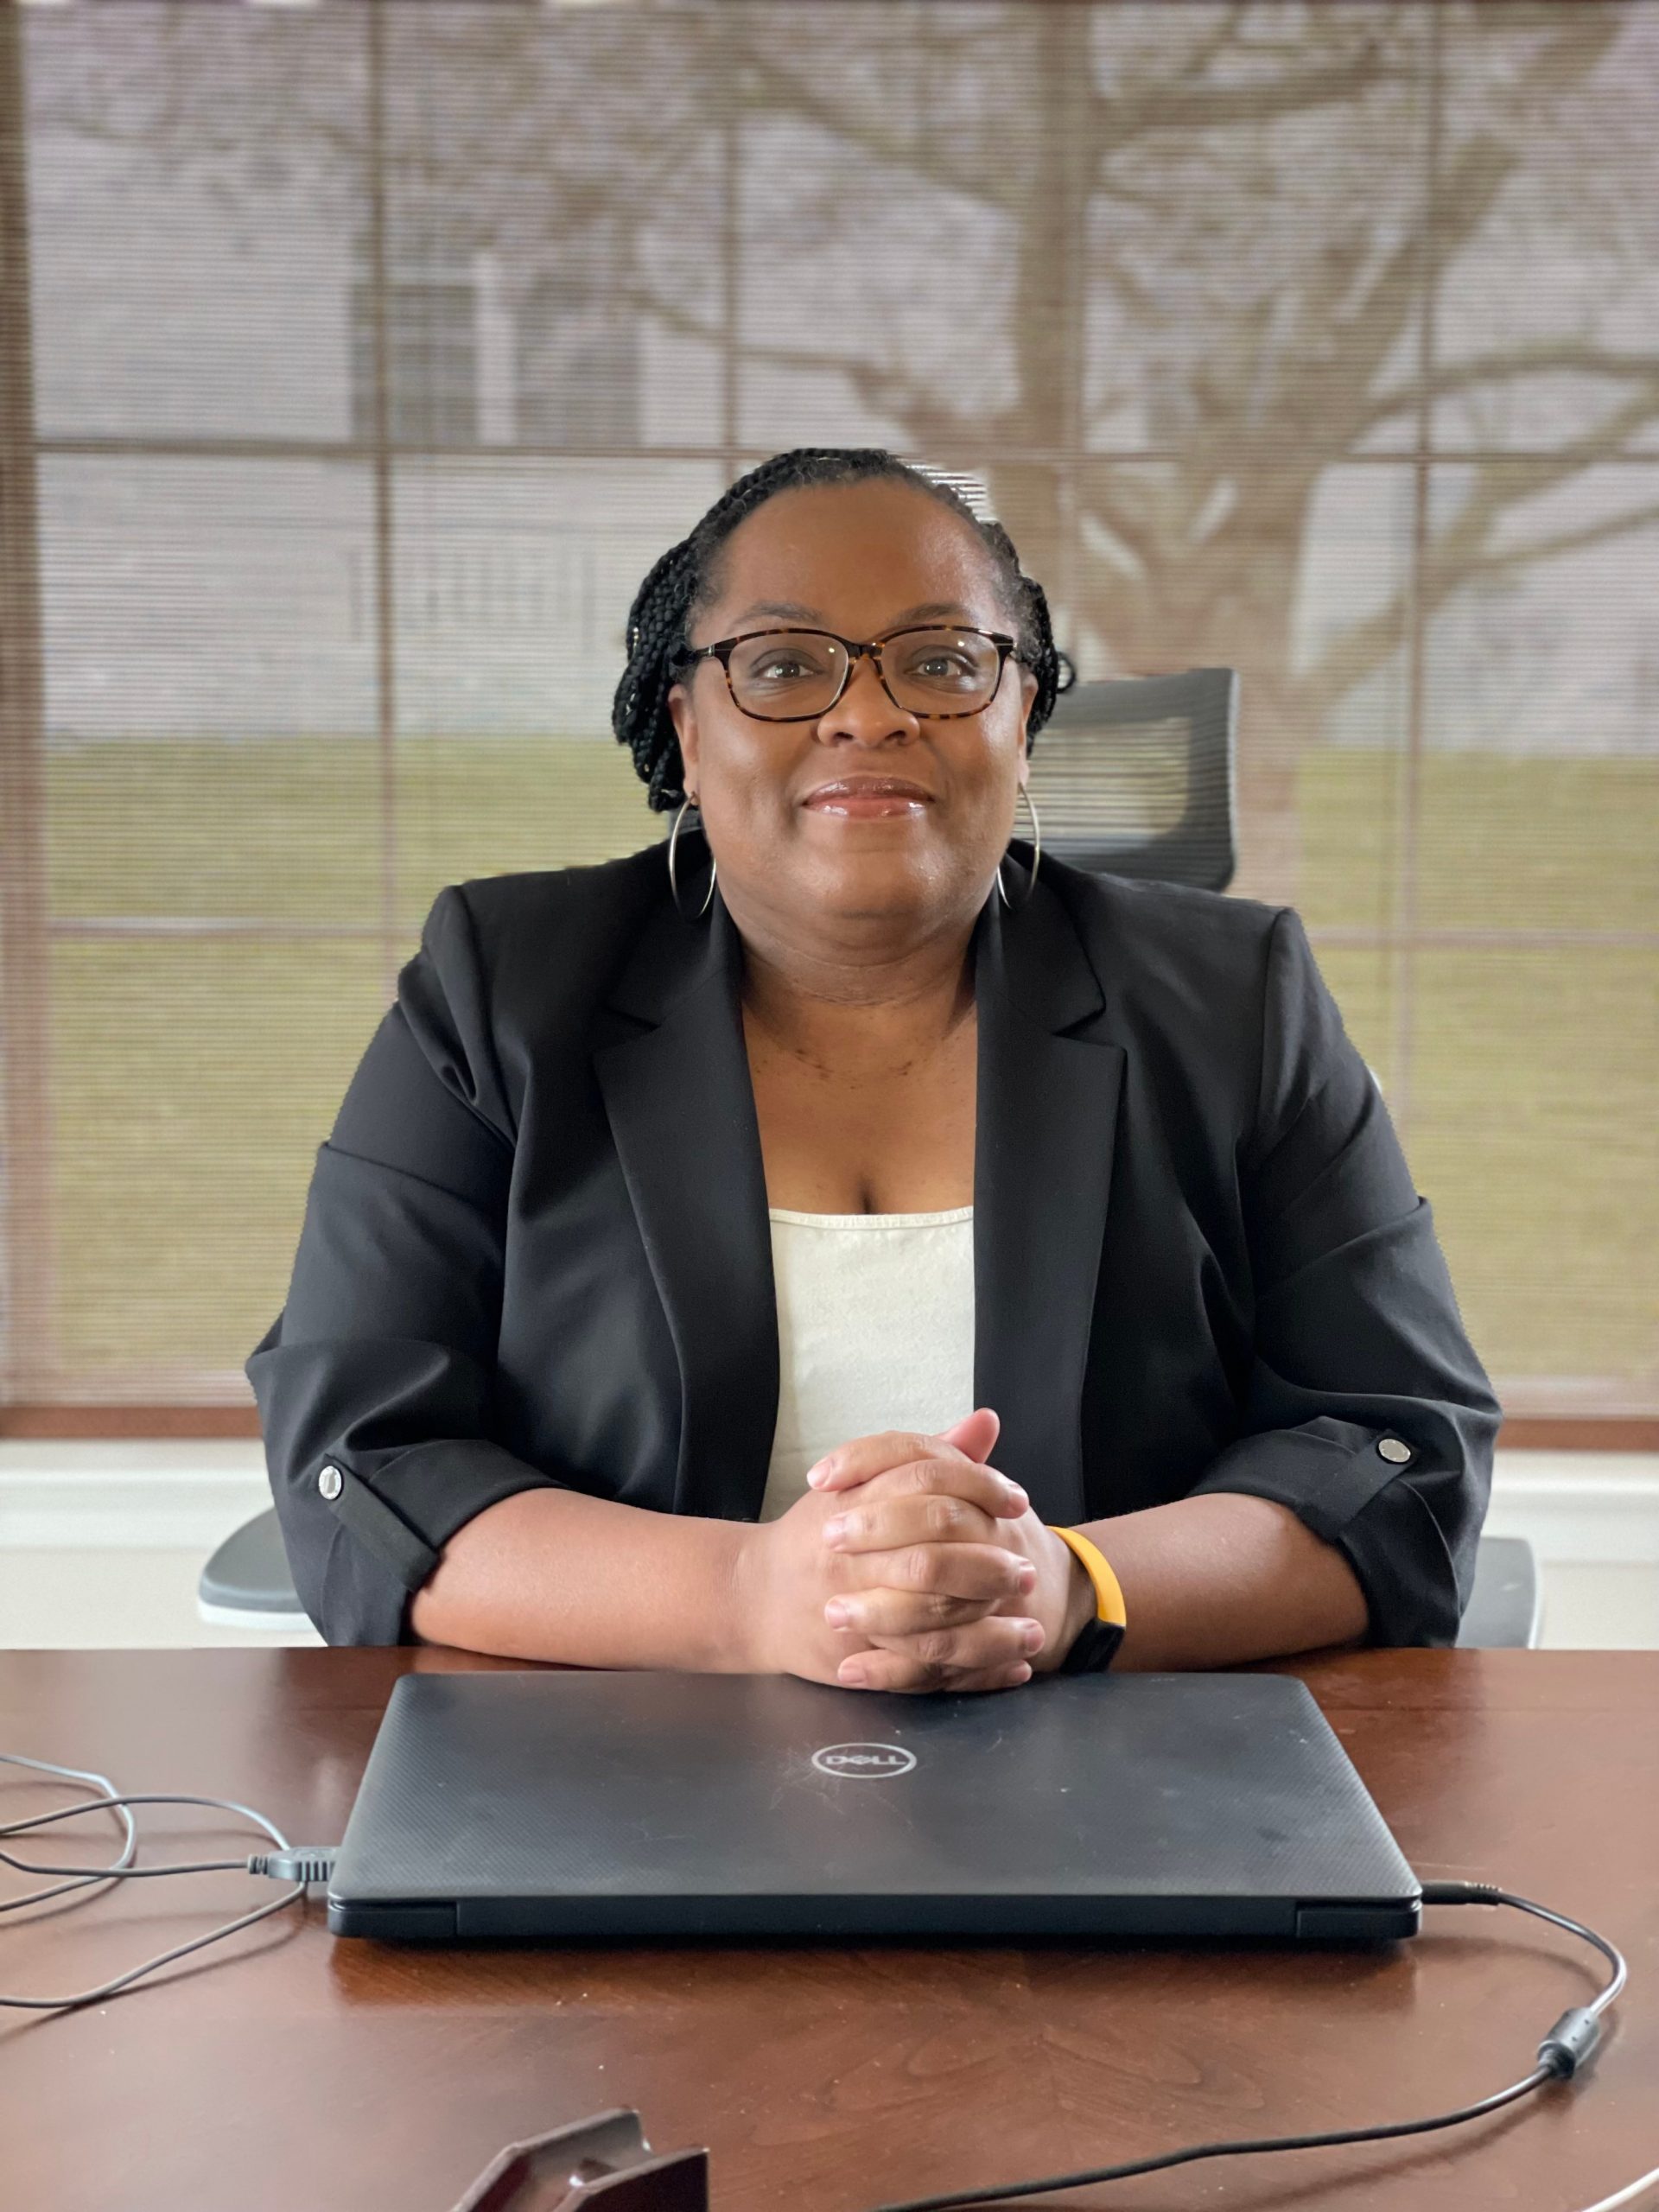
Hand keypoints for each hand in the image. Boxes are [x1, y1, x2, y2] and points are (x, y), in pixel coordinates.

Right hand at [732, 1411, 1041, 1692]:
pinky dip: (974, 1675)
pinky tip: (1012, 1668)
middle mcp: (850, 1558)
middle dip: (987, 1567)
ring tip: (1033, 1631)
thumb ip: (926, 1453)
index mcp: (853, 1505)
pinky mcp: (857, 1659)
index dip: (979, 1489)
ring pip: (931, 1624)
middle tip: (1027, 1572)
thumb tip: (987, 1422)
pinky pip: (925, 1673)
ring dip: (991, 1632)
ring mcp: (852, 1612)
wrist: (751, 1596)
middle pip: (930, 1559)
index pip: (926, 1483)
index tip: (1017, 1502)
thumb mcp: (860, 1484)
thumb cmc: (815, 1535)